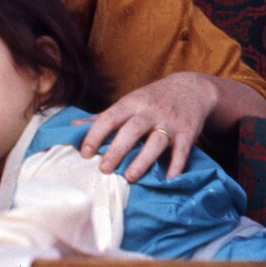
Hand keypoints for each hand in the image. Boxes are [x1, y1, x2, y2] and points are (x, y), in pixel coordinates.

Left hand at [78, 71, 219, 181]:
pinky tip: (168, 178)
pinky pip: (182, 150)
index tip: (85, 153)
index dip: (95, 135)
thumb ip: (104, 117)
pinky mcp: (188, 132)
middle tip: (104, 169)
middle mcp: (150, 111)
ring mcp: (170, 122)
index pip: (109, 118)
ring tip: (130, 177)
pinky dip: (176, 164)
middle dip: (117, 150)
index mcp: (131, 103)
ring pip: (156, 141)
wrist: (191, 88)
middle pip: (131, 130)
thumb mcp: (129, 102)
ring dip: (143, 160)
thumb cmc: (152, 99)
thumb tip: (74, 127)